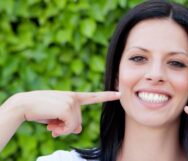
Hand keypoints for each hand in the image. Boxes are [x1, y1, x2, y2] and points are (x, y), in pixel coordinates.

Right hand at [2, 90, 119, 136]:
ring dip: (63, 130)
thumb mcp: (57, 117)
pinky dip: (62, 130)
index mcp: (73, 97)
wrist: (24, 105)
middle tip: (53, 126)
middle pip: (79, 121)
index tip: (119, 93)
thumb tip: (79, 130)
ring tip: (51, 125)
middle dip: (66, 128)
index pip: (93, 97)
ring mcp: (71, 101)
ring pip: (75, 124)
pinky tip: (51, 127)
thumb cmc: (40, 110)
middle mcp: (74, 97)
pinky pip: (71, 126)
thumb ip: (69, 121)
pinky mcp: (68, 106)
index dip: (107, 96)